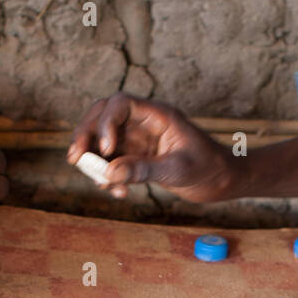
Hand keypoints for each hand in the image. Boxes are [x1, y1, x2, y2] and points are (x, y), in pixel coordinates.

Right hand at [68, 93, 235, 201]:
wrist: (222, 181)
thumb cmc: (208, 168)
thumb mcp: (177, 170)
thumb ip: (143, 169)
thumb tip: (109, 172)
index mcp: (157, 115)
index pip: (120, 104)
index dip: (105, 122)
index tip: (105, 149)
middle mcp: (144, 123)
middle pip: (102, 117)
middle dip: (86, 136)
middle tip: (76, 159)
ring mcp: (139, 140)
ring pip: (103, 141)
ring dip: (95, 161)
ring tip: (101, 183)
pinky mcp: (137, 157)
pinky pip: (112, 161)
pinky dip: (108, 176)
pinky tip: (117, 192)